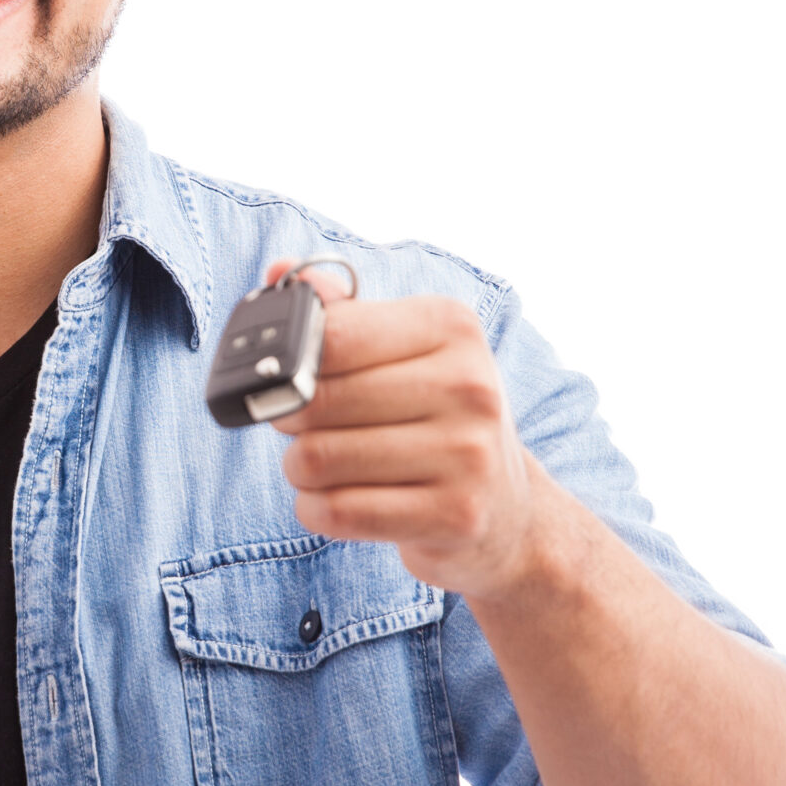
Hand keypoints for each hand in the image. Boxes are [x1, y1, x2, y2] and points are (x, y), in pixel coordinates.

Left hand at [268, 264, 557, 598]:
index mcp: (451, 326)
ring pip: (317, 459)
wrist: (507, 505)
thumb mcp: (403, 351)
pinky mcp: (455, 514)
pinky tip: (333, 501)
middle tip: (300, 427)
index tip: (286, 378)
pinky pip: (337, 511)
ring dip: (298, 469)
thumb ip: (340, 313)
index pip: (332, 335)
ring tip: (322, 466)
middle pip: (316, 399)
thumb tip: (278, 272)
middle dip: (287, 419)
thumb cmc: (435, 415)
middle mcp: (469, 384)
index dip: (288, 362)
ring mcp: (468, 453)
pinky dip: (314, 509)